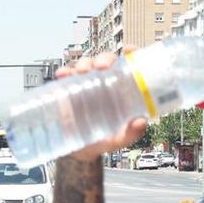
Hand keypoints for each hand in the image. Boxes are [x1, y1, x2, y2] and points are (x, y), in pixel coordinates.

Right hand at [54, 47, 146, 161]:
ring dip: (84, 63)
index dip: (131, 54)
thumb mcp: (119, 139)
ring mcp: (87, 84)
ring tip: (81, 71)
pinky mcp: (70, 90)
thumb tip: (140, 121)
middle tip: (101, 66)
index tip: (129, 50)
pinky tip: (62, 74)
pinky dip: (64, 71)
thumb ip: (131, 133)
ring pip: (87, 64)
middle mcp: (105, 83)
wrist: (79, 151)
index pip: (129, 66)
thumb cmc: (103, 140)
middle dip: (104, 58)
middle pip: (106, 61)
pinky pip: (67, 76)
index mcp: (122, 90)